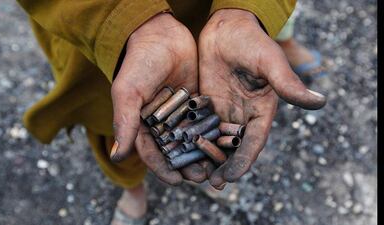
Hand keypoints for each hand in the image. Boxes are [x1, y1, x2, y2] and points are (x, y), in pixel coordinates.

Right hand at [110, 13, 206, 184]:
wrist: (161, 35)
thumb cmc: (139, 63)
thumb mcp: (128, 92)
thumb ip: (124, 123)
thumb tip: (117, 157)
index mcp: (142, 125)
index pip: (152, 153)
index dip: (163, 169)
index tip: (177, 181)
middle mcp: (162, 123)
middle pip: (175, 151)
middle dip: (187, 165)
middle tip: (201, 177)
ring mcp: (180, 114)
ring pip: (192, 140)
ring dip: (202, 154)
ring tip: (215, 167)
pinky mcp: (196, 103)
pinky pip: (205, 122)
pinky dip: (213, 134)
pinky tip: (224, 144)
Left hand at [198, 9, 325, 188]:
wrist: (225, 27)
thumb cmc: (251, 42)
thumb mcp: (269, 62)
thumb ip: (288, 84)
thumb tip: (320, 102)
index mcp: (261, 111)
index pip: (253, 142)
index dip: (243, 161)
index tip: (231, 177)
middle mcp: (242, 115)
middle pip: (233, 147)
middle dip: (223, 165)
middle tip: (212, 183)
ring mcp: (223, 111)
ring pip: (214, 140)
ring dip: (206, 157)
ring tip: (195, 173)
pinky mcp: (206, 104)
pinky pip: (199, 126)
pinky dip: (192, 139)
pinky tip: (180, 150)